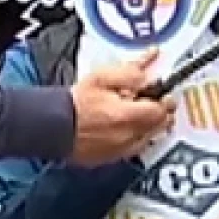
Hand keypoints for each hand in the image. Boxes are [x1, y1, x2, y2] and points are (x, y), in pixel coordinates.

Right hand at [68, 51, 175, 165]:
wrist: (53, 125)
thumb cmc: (76, 101)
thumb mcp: (102, 76)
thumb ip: (130, 71)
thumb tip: (151, 60)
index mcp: (126, 116)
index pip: (160, 111)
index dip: (165, 100)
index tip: (164, 93)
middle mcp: (127, 137)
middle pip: (159, 127)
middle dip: (162, 113)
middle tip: (158, 102)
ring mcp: (121, 150)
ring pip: (149, 139)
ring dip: (151, 126)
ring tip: (143, 113)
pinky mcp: (112, 158)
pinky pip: (135, 148)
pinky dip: (138, 137)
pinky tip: (130, 127)